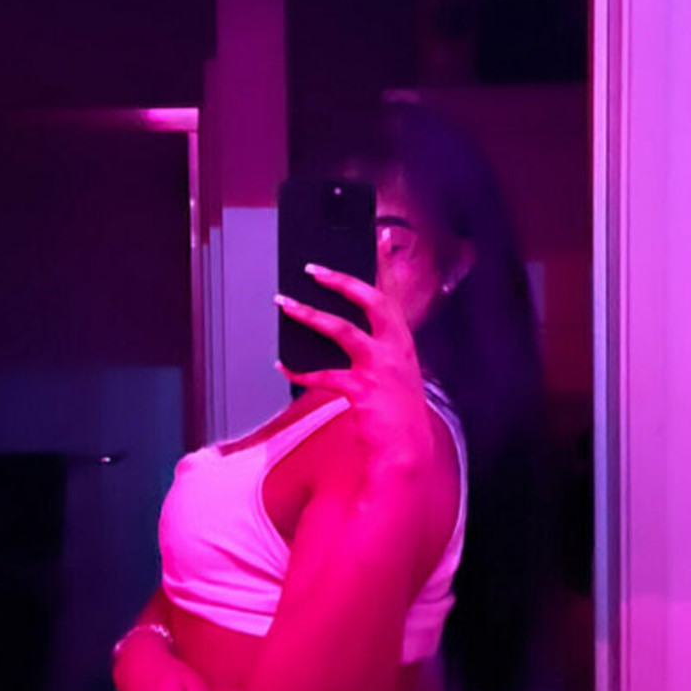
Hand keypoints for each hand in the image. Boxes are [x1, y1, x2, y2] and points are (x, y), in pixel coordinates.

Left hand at [275, 262, 434, 477]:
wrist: (407, 453)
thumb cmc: (395, 412)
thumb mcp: (393, 372)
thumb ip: (373, 346)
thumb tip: (334, 324)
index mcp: (403, 342)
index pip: (392, 294)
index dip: (383, 265)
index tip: (377, 238)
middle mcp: (396, 350)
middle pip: (372, 301)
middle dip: (342, 280)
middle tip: (313, 268)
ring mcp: (381, 369)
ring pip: (342, 330)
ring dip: (310, 315)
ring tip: (286, 303)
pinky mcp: (363, 391)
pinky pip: (324, 375)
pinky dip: (300, 371)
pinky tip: (283, 366)